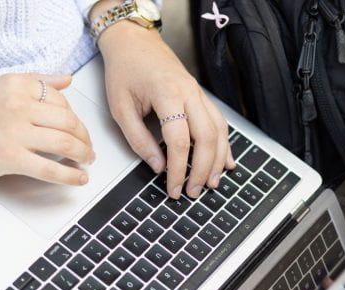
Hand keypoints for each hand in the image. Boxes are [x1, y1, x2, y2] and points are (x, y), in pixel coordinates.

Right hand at [0, 74, 93, 184]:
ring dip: (83, 154)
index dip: (73, 117)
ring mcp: (16, 131)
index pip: (60, 100)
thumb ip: (34, 81)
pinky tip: (79, 178)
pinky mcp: (10, 157)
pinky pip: (50, 168)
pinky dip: (70, 176)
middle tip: (86, 147)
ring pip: (65, 142)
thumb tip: (66, 79)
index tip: (75, 128)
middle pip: (69, 121)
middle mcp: (19, 104)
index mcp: (17, 85)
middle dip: (84, 137)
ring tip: (86, 161)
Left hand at [95, 13, 234, 199]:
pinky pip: (218, 121)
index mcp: (167, 95)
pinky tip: (224, 160)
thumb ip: (138, 139)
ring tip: (211, 183)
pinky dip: (223, 143)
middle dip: (202, 169)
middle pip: (207, 138)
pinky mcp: (199, 95)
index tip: (174, 188)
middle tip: (193, 192)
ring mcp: (197, 93)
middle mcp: (189, 93)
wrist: (133, 42)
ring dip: (217, 159)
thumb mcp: (120, 108)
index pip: (179, 141)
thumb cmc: (124, 70)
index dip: (178, 169)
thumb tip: (157, 166)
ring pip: (218, 130)